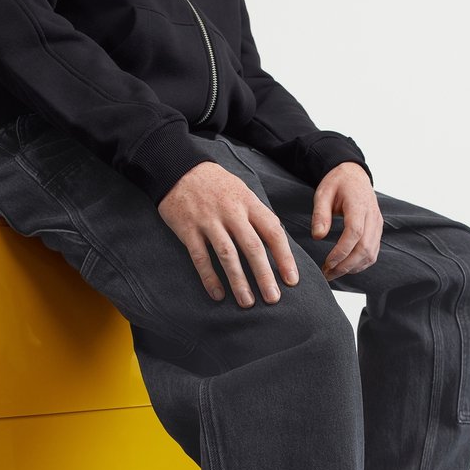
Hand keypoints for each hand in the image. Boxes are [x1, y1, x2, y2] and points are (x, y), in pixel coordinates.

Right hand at [158, 161, 298, 306]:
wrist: (177, 167)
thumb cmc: (215, 184)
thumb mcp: (242, 192)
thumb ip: (257, 215)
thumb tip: (277, 241)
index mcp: (248, 202)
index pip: (273, 231)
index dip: (284, 257)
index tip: (292, 280)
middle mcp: (231, 211)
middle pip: (252, 247)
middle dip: (264, 275)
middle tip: (273, 299)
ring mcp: (208, 220)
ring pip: (227, 254)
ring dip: (239, 281)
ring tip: (247, 302)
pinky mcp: (187, 229)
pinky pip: (200, 257)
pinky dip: (209, 277)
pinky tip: (218, 294)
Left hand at [311, 162, 382, 278]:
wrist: (354, 175)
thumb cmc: (337, 183)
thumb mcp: (323, 193)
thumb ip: (320, 214)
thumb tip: (318, 236)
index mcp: (359, 204)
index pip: (355, 233)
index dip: (342, 251)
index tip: (328, 263)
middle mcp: (372, 215)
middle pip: (365, 248)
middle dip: (346, 265)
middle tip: (327, 274)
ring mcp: (377, 224)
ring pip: (371, 254)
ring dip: (353, 267)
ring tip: (333, 272)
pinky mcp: (378, 230)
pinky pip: (373, 253)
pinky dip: (360, 264)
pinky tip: (346, 267)